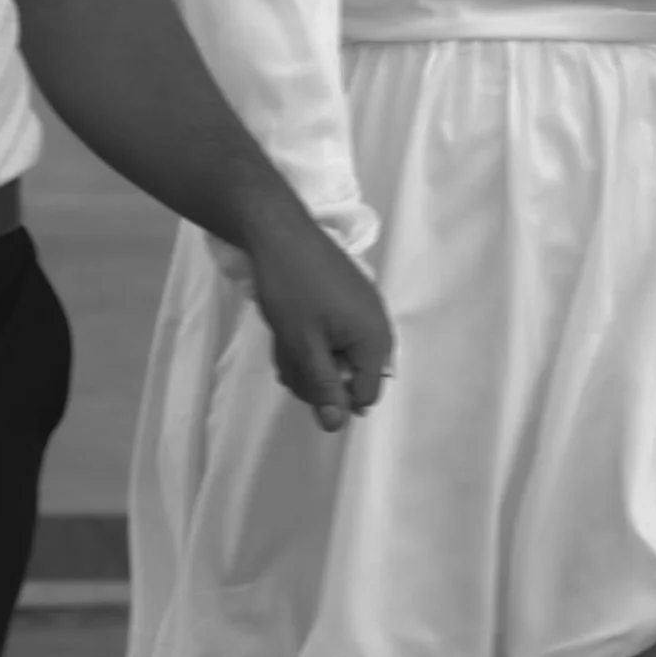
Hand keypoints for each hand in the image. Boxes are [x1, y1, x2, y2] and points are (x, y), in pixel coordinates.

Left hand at [237, 200, 394, 434]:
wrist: (278, 230)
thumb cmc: (292, 289)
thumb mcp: (304, 344)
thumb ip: (322, 386)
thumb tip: (337, 426)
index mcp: (374, 340)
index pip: (364, 395)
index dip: (333, 396)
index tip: (305, 377)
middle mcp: (376, 326)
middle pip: (349, 378)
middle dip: (315, 374)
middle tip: (288, 356)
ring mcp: (361, 310)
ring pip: (335, 356)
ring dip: (306, 356)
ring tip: (283, 338)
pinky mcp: (345, 298)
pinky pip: (332, 334)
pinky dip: (309, 336)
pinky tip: (288, 327)